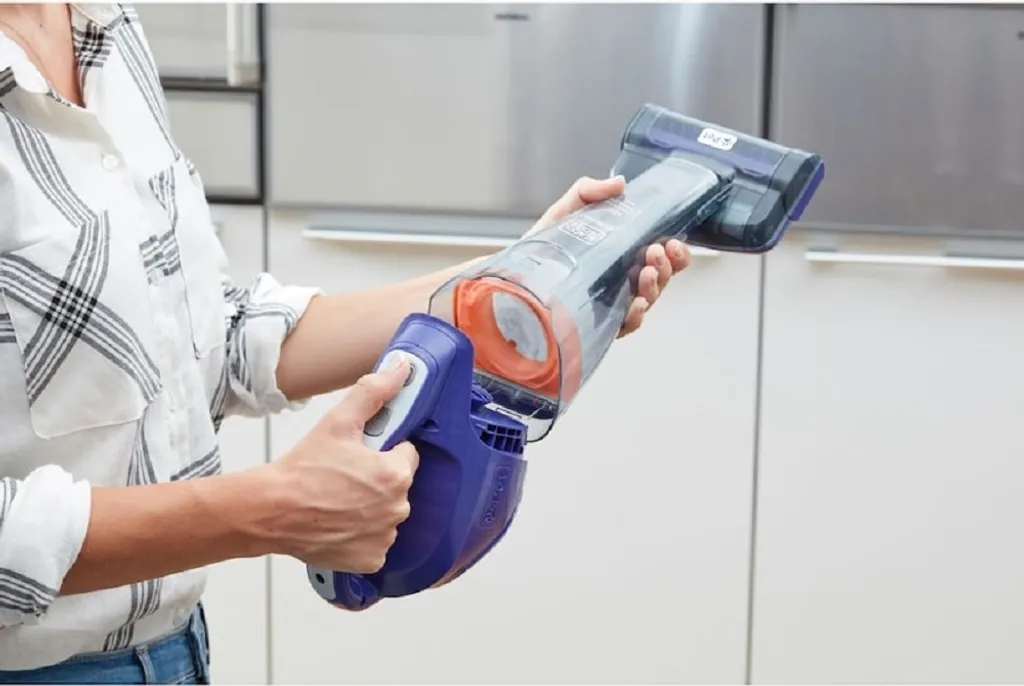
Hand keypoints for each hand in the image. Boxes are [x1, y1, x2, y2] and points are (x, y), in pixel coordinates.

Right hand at [267, 355, 418, 572]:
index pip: (406, 454)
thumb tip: (402, 368)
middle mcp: (398, 508)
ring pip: (386, 514)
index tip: (360, 455)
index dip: (383, 451)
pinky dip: (361, 535)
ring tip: (337, 500)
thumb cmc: (303, 469)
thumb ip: (374, 392)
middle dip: (376, 480)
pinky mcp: (371, 559)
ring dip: (370, 508)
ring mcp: (384, 536)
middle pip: (397, 485)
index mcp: (397, 473)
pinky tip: (338, 524)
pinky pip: (375, 542)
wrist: (271, 511)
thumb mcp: (339, 421)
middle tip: (344, 477)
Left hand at [530, 176, 691, 336]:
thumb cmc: (544, 248)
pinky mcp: (599, 323)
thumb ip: (590, 191)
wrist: (514, 276)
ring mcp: (613, 303)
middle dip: (667, 267)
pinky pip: (626, 325)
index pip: (662, 256)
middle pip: (661, 278)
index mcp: (625, 255)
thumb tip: (619, 183)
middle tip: (655, 253)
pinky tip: (634, 304)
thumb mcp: (566, 211)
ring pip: (649, 300)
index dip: (675, 252)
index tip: (673, 242)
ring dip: (654, 287)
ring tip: (645, 273)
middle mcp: (624, 280)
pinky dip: (635, 316)